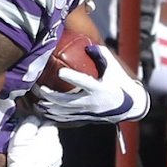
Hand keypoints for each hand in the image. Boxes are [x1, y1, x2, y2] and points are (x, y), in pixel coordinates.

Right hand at [3, 116, 61, 166]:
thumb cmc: (22, 158)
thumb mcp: (21, 135)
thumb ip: (29, 122)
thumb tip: (34, 116)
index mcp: (51, 136)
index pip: (47, 122)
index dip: (37, 122)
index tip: (29, 126)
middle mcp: (58, 147)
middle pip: (50, 135)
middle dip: (40, 135)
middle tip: (27, 138)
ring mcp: (57, 159)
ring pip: (50, 147)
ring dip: (42, 146)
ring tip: (29, 150)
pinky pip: (49, 158)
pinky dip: (43, 157)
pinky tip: (33, 160)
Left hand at [32, 45, 149, 123]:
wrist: (129, 107)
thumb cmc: (120, 84)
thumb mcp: (114, 68)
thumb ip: (102, 55)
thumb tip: (88, 47)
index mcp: (100, 88)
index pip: (84, 82)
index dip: (72, 77)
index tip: (60, 72)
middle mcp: (92, 102)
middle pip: (66, 100)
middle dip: (49, 95)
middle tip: (38, 87)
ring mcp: (87, 112)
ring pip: (63, 111)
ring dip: (48, 106)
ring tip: (36, 99)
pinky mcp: (85, 118)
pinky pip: (66, 119)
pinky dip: (53, 115)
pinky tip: (43, 111)